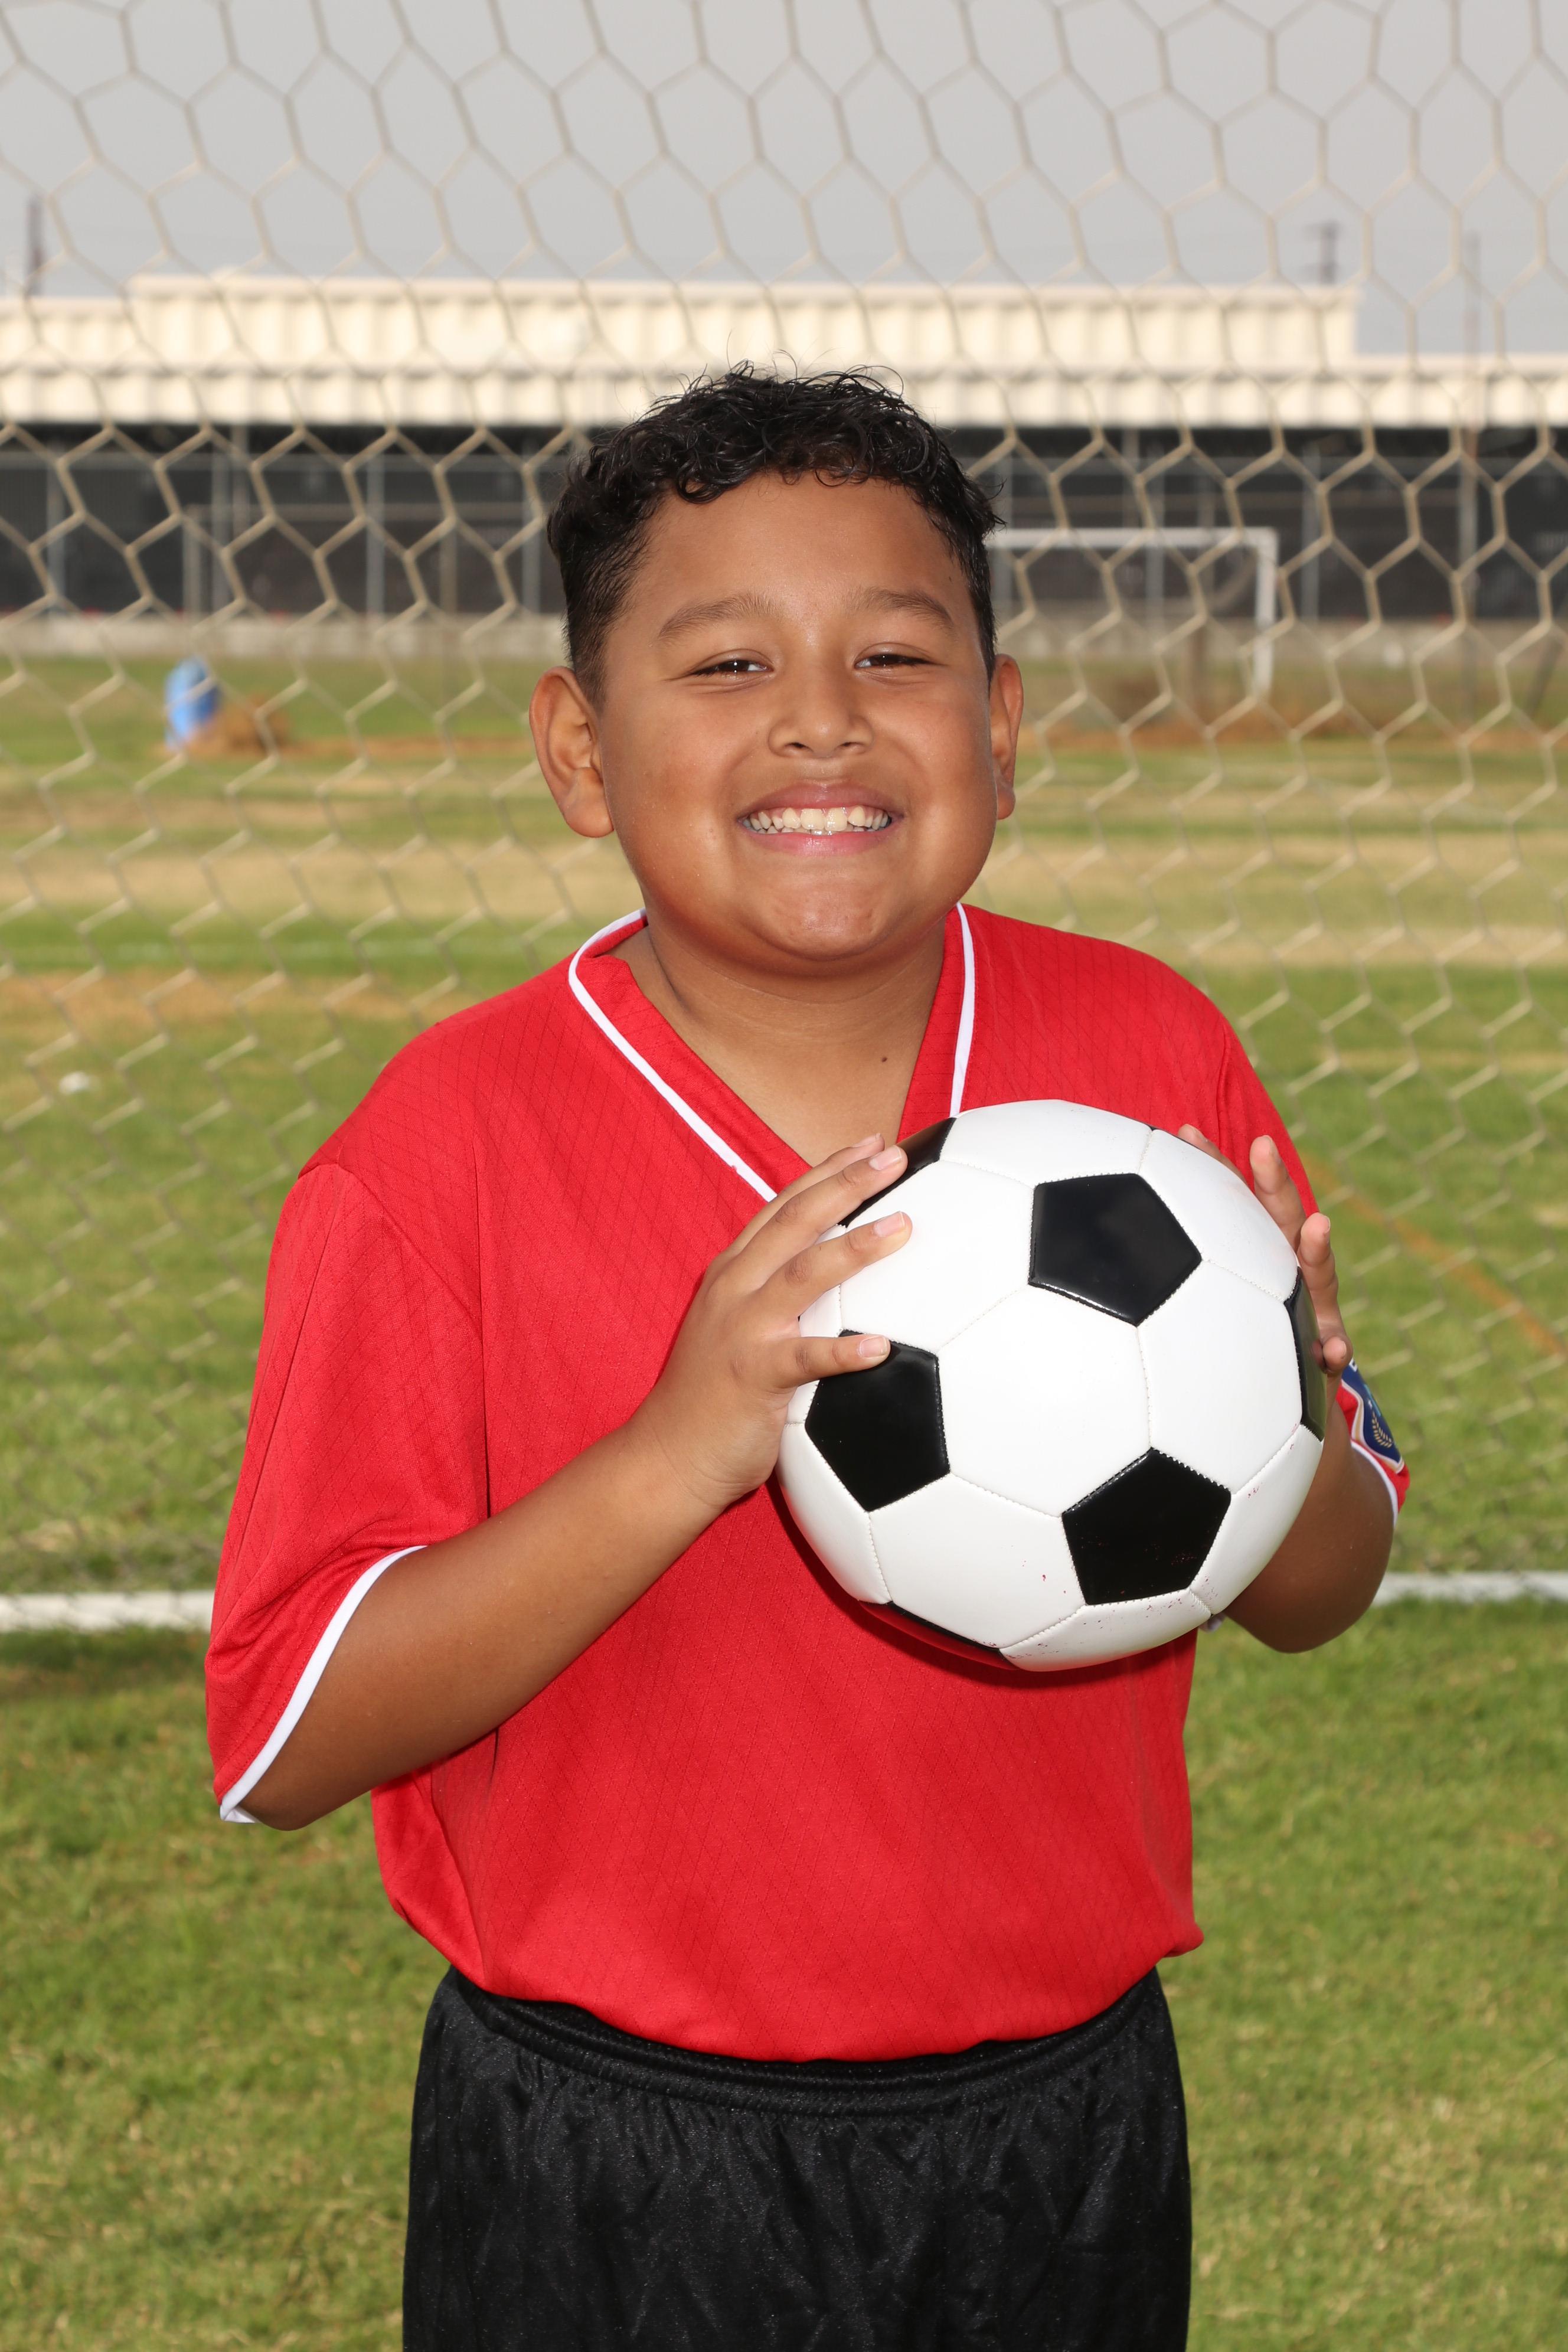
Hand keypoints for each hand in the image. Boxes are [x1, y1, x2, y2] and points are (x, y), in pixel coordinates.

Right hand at [631, 1138, 912, 1518]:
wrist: (667, 1458)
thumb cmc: (713, 1397)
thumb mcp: (738, 1327)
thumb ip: (778, 1297)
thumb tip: (839, 1281)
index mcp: (734, 1272)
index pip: (785, 1206)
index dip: (827, 1170)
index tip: (869, 1142)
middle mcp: (736, 1288)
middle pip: (797, 1221)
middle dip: (846, 1182)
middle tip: (893, 1156)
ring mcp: (743, 1329)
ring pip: (804, 1274)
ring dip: (855, 1247)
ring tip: (902, 1228)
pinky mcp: (753, 1376)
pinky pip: (805, 1359)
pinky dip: (844, 1351)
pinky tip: (882, 1348)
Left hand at [1177, 1125, 1350, 1398]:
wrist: (1271, 1411)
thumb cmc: (1229, 1353)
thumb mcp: (1194, 1316)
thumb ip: (1159, 1284)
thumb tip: (1094, 1247)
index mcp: (1253, 1257)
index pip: (1231, 1203)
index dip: (1210, 1167)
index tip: (1185, 1133)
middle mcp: (1286, 1275)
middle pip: (1281, 1219)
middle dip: (1274, 1182)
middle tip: (1262, 1146)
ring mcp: (1311, 1312)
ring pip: (1318, 1276)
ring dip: (1317, 1250)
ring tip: (1318, 1227)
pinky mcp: (1324, 1356)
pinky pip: (1332, 1353)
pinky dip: (1334, 1348)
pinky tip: (1333, 1349)